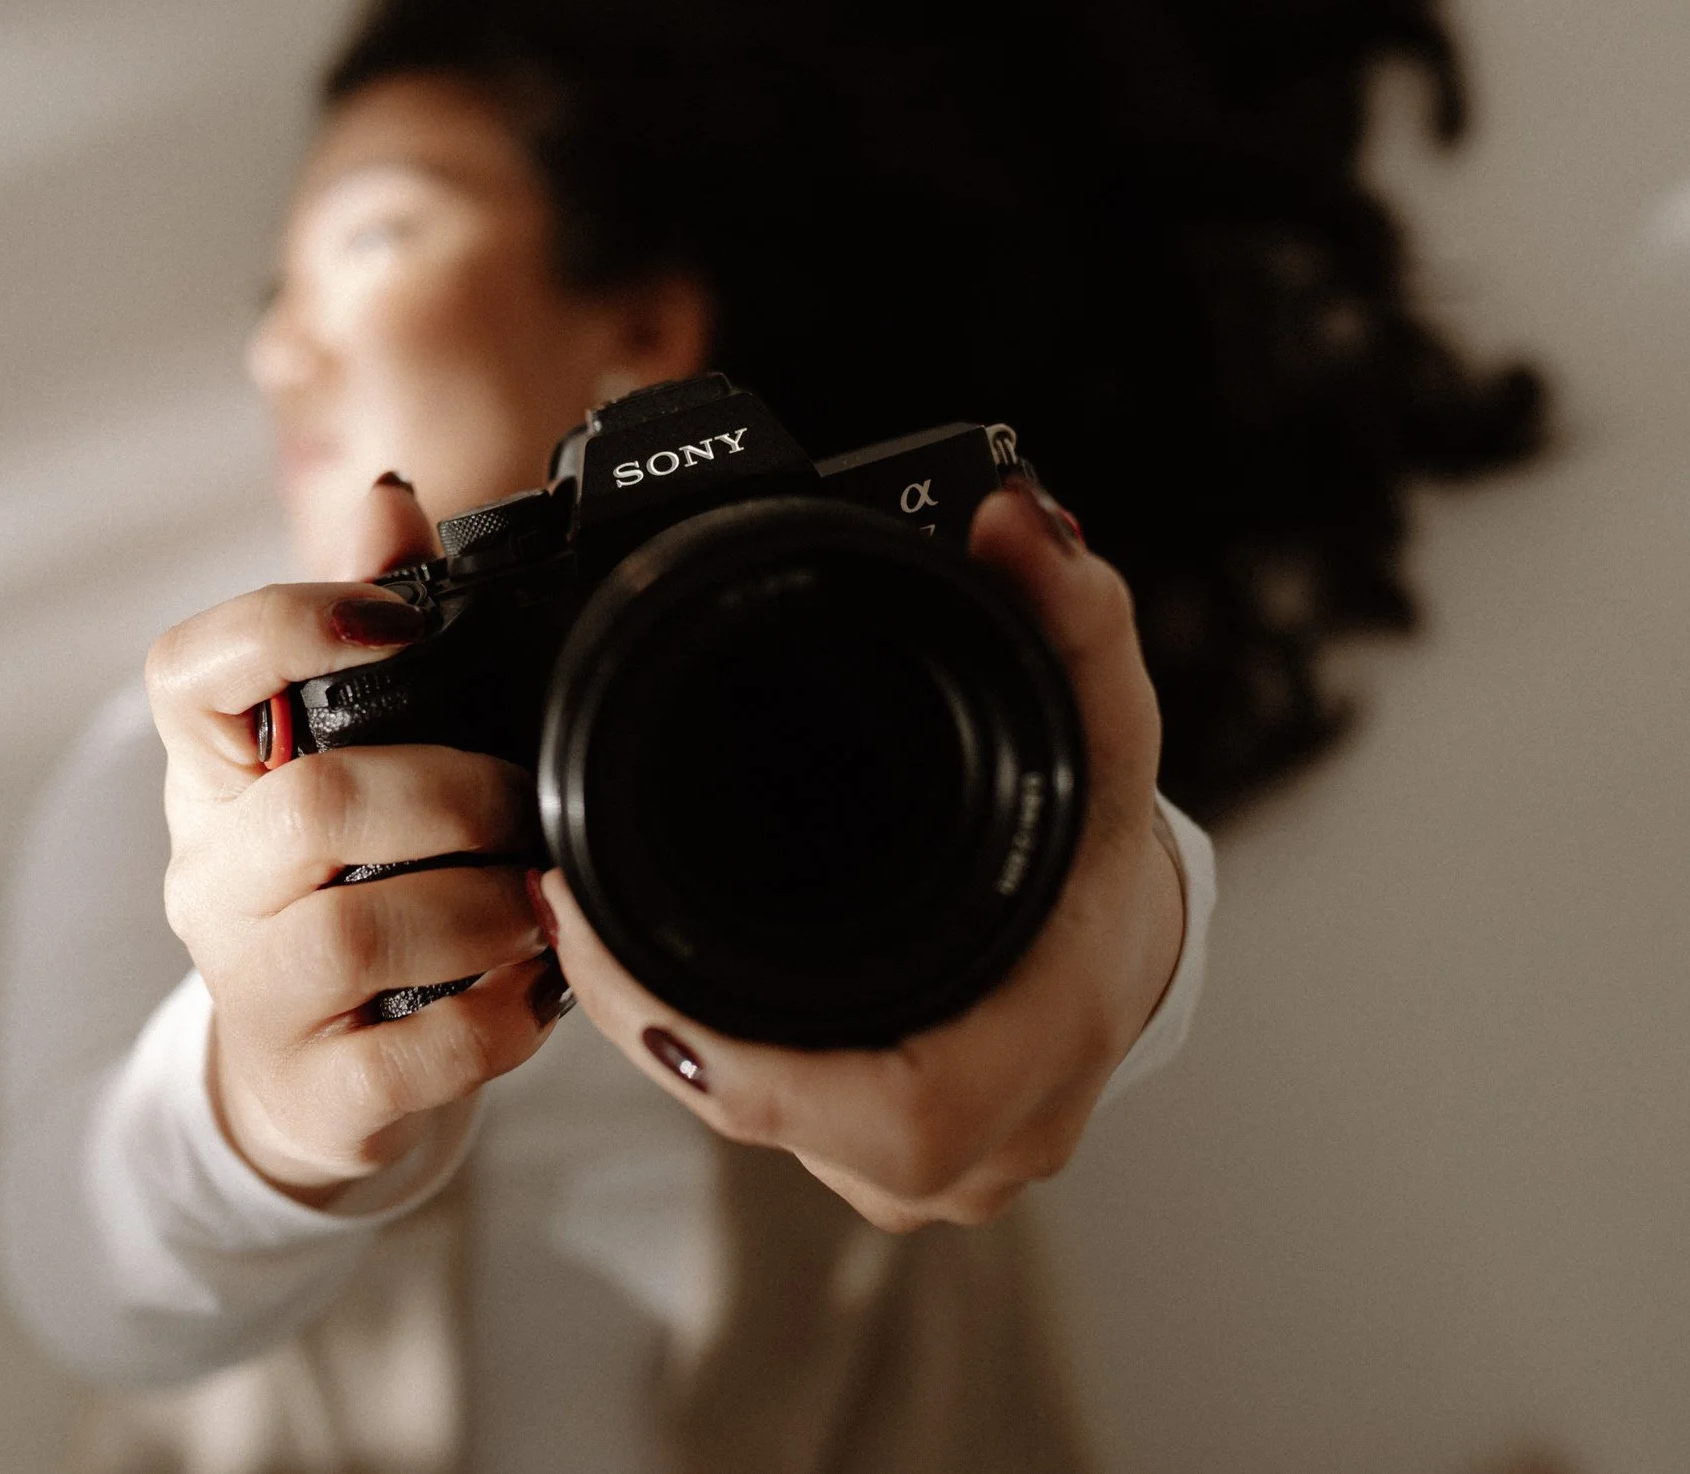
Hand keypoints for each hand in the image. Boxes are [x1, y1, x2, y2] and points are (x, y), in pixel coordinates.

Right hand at [144, 477, 567, 1202]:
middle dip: (452, 794)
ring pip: (357, 930)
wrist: (316, 1077)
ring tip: (535, 905)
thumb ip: (371, 625)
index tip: (401, 624)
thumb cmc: (346, 888)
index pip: (188, 672)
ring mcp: (251, 989)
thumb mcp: (350, 758)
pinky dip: (494, 1019)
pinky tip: (529, 992)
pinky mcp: (315, 1091)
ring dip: (484, 908)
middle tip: (521, 805)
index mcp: (216, 773)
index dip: (289, 628)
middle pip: (312, 804)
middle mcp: (211, 876)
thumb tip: (389, 505)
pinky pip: (408, 1055)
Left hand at [538, 475, 1187, 1230]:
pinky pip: (769, 1116)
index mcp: (1033, 1051)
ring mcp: (929, 1173)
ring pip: (757, 1119)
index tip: (600, 928)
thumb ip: (1072, 617)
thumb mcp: (1103, 727)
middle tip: (565, 908)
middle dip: (655, 1015)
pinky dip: (710, 1044)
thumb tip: (1014, 515)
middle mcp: (978, 1145)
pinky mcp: (877, 1161)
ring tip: (589, 926)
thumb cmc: (1112, 853)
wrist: (1124, 944)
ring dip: (671, 1030)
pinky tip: (652, 975)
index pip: (873, 1100)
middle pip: (774, 1110)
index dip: (717, 1037)